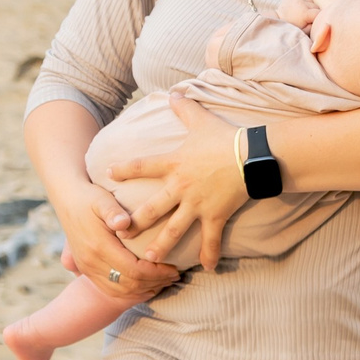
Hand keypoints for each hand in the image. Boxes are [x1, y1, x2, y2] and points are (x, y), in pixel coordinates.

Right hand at [47, 179, 175, 303]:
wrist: (68, 199)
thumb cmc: (91, 197)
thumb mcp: (102, 199)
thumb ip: (113, 211)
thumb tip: (124, 223)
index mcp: (98, 246)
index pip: (133, 269)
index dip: (156, 273)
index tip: (174, 268)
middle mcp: (90, 261)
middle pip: (129, 283)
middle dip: (155, 282)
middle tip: (175, 275)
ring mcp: (86, 268)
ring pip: (119, 290)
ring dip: (144, 289)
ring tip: (164, 281)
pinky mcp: (85, 270)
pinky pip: (109, 289)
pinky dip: (130, 292)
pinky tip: (146, 287)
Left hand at [107, 94, 248, 271]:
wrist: (251, 155)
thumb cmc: (226, 138)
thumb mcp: (201, 120)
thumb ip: (185, 107)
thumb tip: (175, 91)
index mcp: (174, 164)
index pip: (142, 166)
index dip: (124, 169)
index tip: (107, 174)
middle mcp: (180, 187)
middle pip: (152, 208)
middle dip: (135, 222)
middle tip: (121, 233)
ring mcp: (197, 204)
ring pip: (174, 228)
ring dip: (162, 245)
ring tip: (150, 258)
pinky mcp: (216, 215)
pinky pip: (211, 238)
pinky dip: (209, 253)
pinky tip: (206, 267)